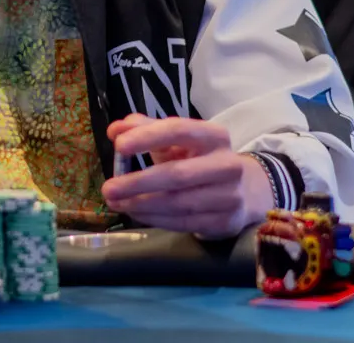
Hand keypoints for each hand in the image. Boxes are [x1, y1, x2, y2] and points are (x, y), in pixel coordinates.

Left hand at [101, 114, 271, 236]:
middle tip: (108, 188)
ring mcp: (230, 195)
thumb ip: (145, 129)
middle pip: (178, 174)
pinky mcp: (226, 221)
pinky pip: (184, 222)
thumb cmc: (199, 159)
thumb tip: (115, 130)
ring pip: (179, 203)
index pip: (179, 131)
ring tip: (117, 203)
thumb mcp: (176, 141)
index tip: (119, 146)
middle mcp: (227, 164)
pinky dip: (156, 219)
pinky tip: (136, 214)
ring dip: (142, 205)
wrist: (245, 190)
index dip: (148, 137)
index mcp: (214, 136)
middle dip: (138, 182)